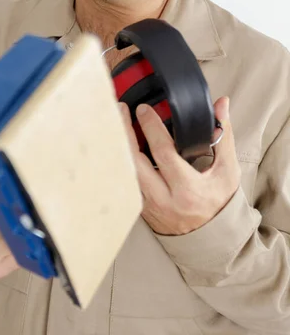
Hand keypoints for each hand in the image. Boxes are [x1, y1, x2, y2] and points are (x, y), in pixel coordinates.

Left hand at [120, 97, 240, 234]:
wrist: (211, 239)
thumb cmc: (220, 201)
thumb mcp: (227, 170)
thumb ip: (223, 135)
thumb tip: (222, 103)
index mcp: (188, 189)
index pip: (163, 153)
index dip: (151, 128)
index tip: (142, 109)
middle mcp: (165, 199)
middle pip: (135, 162)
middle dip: (125, 133)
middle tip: (120, 108)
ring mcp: (150, 205)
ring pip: (125, 172)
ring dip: (119, 145)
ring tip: (115, 121)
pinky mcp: (141, 208)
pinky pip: (125, 182)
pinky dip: (120, 161)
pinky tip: (116, 143)